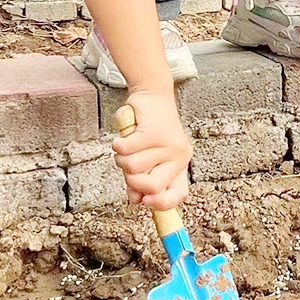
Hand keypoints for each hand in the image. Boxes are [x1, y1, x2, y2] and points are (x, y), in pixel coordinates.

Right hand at [112, 89, 191, 209]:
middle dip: (132, 180)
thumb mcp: (148, 157)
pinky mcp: (153, 132)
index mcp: (180, 165)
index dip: (161, 205)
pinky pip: (125, 150)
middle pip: (151, 187)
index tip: (144, 202)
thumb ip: (142, 179)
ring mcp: (168, 144)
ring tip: (130, 144)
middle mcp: (180, 156)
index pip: (178, 195)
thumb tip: (135, 201)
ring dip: (122, 158)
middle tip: (129, 162)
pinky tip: (125, 135)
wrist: (152, 95)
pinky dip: (118, 143)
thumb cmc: (148, 129)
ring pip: (133, 168)